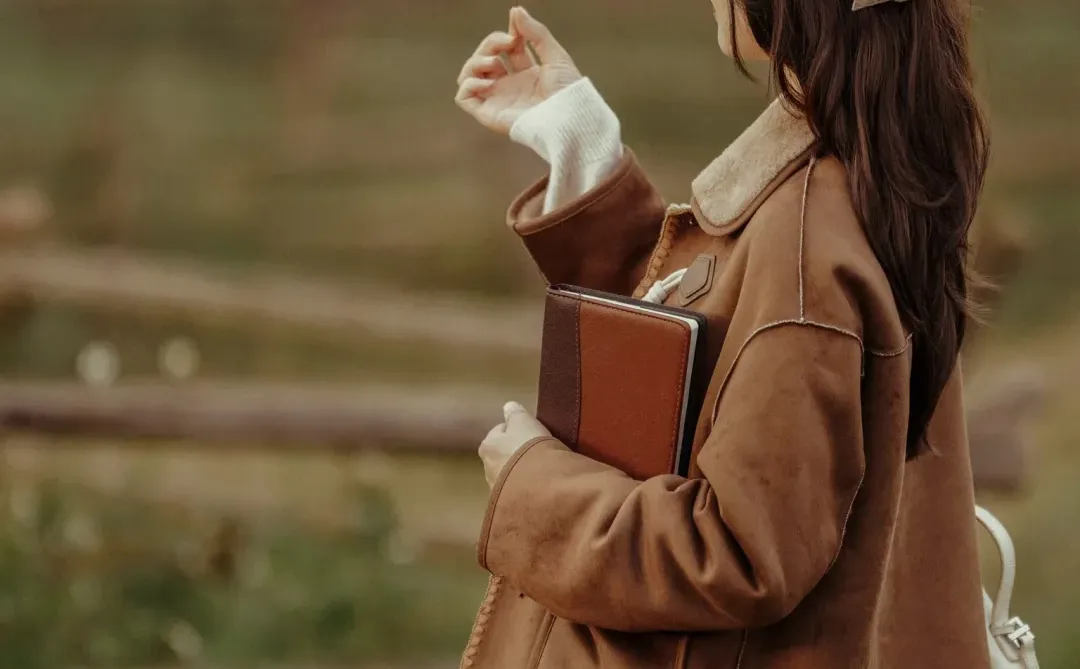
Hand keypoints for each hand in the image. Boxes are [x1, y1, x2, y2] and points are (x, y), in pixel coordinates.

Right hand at [455, 7, 581, 134]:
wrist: (568, 117)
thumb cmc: (568, 92)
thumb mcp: (555, 55)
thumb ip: (535, 32)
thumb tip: (515, 10)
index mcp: (527, 76)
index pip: (506, 50)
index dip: (506, 36)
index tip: (515, 32)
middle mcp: (510, 88)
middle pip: (485, 58)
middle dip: (490, 43)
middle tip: (507, 41)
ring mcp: (498, 100)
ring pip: (469, 76)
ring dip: (475, 61)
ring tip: (494, 61)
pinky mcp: (489, 114)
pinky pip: (463, 98)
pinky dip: (469, 83)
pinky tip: (489, 80)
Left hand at [479, 402, 551, 487]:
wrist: (538, 486)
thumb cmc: (528, 448)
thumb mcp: (524, 423)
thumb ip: (515, 414)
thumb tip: (508, 406)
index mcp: (487, 446)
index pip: (498, 432)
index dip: (514, 430)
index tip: (529, 432)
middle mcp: (486, 467)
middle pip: (502, 454)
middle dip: (515, 452)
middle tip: (535, 450)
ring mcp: (496, 488)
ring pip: (509, 474)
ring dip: (520, 471)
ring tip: (540, 470)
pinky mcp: (509, 504)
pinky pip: (517, 490)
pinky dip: (526, 486)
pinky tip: (539, 484)